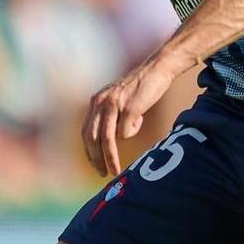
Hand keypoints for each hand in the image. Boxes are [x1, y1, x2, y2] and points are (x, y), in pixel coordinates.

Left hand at [82, 57, 181, 177]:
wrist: (157, 69)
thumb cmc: (140, 88)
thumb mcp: (117, 99)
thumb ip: (109, 116)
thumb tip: (105, 142)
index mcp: (96, 101)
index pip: (86, 131)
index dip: (88, 151)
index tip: (94, 165)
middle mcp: (101, 102)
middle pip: (92, 138)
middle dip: (95, 159)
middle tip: (102, 173)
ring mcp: (114, 105)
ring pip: (106, 139)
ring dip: (110, 158)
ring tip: (114, 170)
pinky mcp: (129, 108)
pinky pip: (126, 132)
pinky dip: (133, 132)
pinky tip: (141, 119)